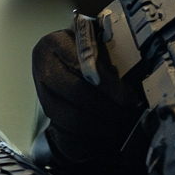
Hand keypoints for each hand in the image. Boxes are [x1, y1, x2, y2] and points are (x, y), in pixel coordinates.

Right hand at [31, 25, 142, 166]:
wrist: (65, 56)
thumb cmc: (89, 47)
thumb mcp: (98, 42)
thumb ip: (108, 56)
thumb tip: (132, 80)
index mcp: (56, 43)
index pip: (84, 67)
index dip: (108, 85)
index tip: (129, 98)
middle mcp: (43, 66)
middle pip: (77, 93)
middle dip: (108, 108)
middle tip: (130, 113)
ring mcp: (41, 90)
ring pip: (71, 116)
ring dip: (101, 125)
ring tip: (123, 125)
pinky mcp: (46, 109)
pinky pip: (67, 127)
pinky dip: (91, 132)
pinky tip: (109, 130)